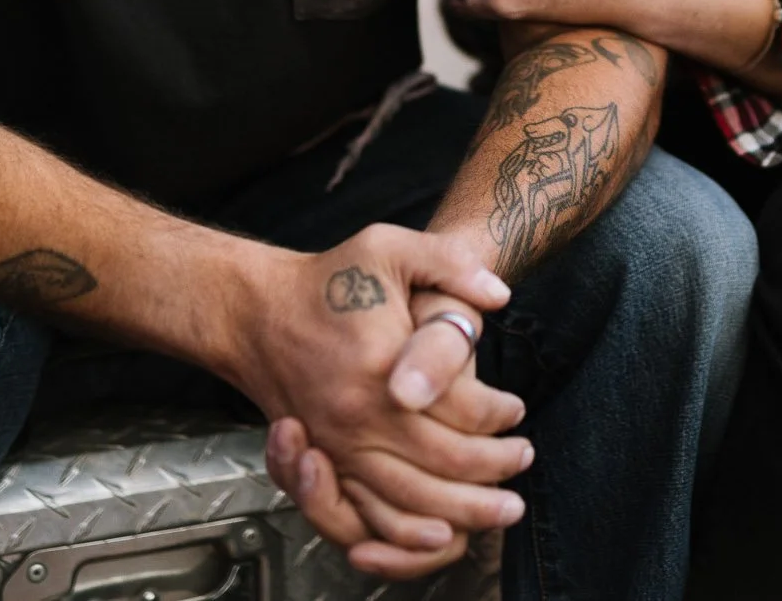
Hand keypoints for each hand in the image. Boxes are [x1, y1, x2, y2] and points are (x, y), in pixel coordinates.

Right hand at [222, 226, 528, 574]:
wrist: (256, 312)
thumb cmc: (328, 278)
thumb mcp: (389, 247)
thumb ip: (450, 263)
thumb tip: (500, 295)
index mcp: (383, 366)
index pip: (464, 410)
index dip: (502, 415)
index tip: (517, 410)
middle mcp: (359, 417)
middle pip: (446, 466)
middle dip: (496, 470)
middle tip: (524, 460)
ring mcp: (338, 447)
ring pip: (412, 502)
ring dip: (464, 512)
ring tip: (500, 509)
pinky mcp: (324, 464)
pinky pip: (368, 516)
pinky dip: (407, 533)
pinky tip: (440, 531)